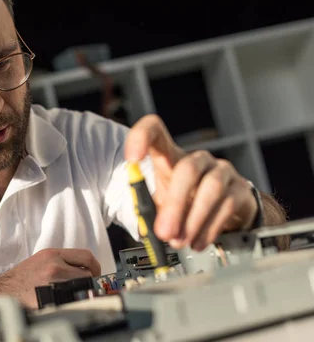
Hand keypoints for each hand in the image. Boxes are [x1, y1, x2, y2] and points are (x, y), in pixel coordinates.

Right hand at [0, 248, 100, 308]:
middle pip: (87, 273)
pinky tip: (63, 303)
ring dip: (80, 293)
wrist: (3, 292)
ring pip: (82, 288)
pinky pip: (71, 300)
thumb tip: (84, 269)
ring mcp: (52, 281)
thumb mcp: (40, 260)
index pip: (86, 256)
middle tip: (84, 289)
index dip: (95, 266)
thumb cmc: (21, 279)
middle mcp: (54, 265)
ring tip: (70, 296)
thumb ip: (61, 261)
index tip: (95, 273)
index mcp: (52, 254)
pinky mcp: (50, 297)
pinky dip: (71, 303)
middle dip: (88, 283)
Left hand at [124, 114, 257, 251]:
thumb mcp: (163, 203)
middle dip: (174, 204)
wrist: (226, 211)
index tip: (132, 158)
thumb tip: (149, 231)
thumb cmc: (186, 201)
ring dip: (193, 220)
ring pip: (211, 188)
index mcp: (171, 155)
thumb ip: (152, 212)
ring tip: (180, 241)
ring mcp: (223, 171)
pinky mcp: (241, 189)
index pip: (155, 131)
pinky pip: (226, 206)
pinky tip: (197, 243)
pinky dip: (209, 228)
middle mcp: (198, 159)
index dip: (142, 137)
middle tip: (164, 232)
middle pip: (188, 169)